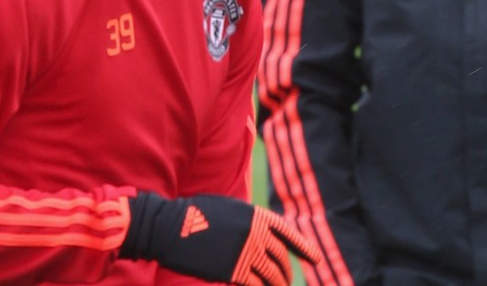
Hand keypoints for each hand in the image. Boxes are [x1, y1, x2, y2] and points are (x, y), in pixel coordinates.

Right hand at [121, 191, 320, 284]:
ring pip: (272, 275)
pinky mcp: (233, 271)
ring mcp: (245, 252)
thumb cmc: (194, 215)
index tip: (316, 259)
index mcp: (255, 216)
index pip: (287, 233)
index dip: (304, 247)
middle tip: (286, 282)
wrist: (170, 227)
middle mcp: (255, 233)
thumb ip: (247, 220)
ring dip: (278, 285)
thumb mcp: (227, 208)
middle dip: (286, 272)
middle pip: (280, 258)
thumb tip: (261, 232)